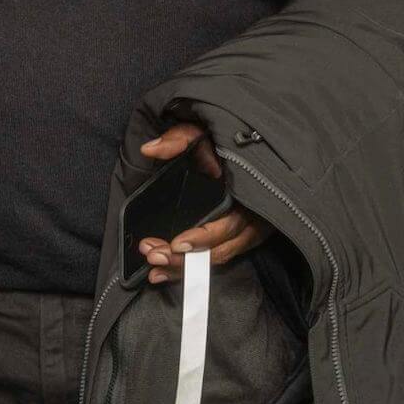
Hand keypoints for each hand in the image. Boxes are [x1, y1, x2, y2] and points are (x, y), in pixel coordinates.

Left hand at [135, 124, 274, 285]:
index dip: (204, 238)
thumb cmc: (225, 140)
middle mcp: (254, 217)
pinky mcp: (241, 238)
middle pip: (221, 249)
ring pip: (218, 258)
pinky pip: (218, 257)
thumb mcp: (204, 131)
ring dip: (184, 267)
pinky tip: (165, 272)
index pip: (229, 224)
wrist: (254, 147)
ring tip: (154, 270)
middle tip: (153, 257)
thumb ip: (180, 138)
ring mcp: (250, 231)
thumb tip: (149, 149)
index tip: (176, 244)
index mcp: (249, 193)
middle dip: (185, 258)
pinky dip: (191, 267)